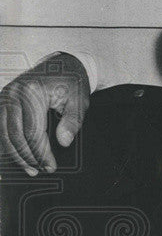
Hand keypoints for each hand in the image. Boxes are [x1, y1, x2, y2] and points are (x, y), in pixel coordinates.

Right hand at [0, 52, 89, 174]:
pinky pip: (1, 126)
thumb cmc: (71, 82)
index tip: (50, 166)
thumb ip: (72, 121)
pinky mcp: (3, 100)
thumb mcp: (79, 100)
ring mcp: (5, 96)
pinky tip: (16, 155)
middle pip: (15, 134)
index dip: (41, 152)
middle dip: (27, 156)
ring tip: (29, 168)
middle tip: (39, 170)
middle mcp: (13, 93)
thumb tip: (64, 142)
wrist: (63, 65)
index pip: (34, 131)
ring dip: (15, 153)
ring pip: (4, 132)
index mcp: (32, 91)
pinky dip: (7, 142)